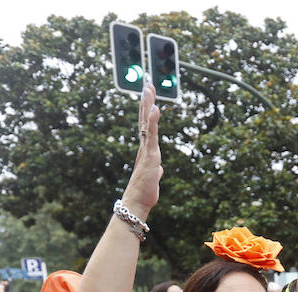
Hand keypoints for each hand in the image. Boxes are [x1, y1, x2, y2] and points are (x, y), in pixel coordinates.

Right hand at [120, 84, 162, 219]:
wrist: (138, 202)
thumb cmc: (145, 191)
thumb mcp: (154, 177)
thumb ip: (156, 170)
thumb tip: (159, 170)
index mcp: (145, 150)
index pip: (146, 125)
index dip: (147, 110)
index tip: (148, 95)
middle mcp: (144, 146)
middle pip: (144, 119)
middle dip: (146, 101)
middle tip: (147, 83)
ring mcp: (146, 150)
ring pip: (146, 123)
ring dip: (148, 105)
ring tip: (148, 89)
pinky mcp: (150, 156)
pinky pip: (151, 135)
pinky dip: (152, 121)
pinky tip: (154, 109)